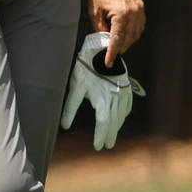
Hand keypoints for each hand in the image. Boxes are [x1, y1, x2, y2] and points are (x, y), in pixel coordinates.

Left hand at [60, 32, 145, 150]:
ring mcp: (121, 90)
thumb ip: (70, 106)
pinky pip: (127, 101)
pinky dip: (125, 111)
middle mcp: (115, 96)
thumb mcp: (75, 84)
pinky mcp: (125, 84)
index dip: (101, 135)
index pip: (103, 122)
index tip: (99, 147)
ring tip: (113, 135)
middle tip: (107, 146)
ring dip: (117, 125)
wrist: (100, 45)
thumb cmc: (85, 64)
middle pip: (113, 121)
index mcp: (103, 98)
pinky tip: (123, 116)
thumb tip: (64, 125)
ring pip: (121, 113)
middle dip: (110, 134)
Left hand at [89, 0, 144, 64]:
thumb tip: (105, 42)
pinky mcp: (141, 6)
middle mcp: (134, 12)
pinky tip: (125, 35)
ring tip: (117, 46)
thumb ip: (100, 29)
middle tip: (110, 55)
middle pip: (129, 38)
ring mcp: (139, 9)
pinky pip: (140, 25)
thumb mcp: (94, 12)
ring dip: (127, 42)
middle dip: (119, 48)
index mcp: (121, 14)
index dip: (112, 53)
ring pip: (136, 33)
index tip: (109, 62)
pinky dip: (133, 33)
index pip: (117, 40)